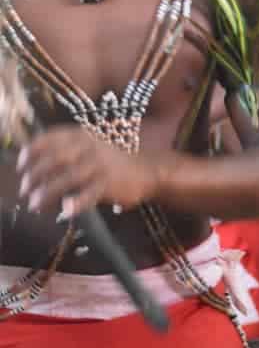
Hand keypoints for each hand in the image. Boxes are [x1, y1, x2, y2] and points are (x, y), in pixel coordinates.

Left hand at [17, 128, 159, 218]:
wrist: (149, 170)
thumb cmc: (114, 161)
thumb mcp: (91, 147)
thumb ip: (68, 151)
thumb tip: (38, 168)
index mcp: (83, 136)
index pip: (52, 138)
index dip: (33, 150)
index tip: (21, 165)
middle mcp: (90, 147)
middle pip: (56, 159)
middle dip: (36, 175)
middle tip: (25, 190)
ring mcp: (100, 165)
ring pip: (68, 178)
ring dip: (48, 192)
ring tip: (36, 205)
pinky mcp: (110, 184)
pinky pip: (89, 194)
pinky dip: (75, 203)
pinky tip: (65, 211)